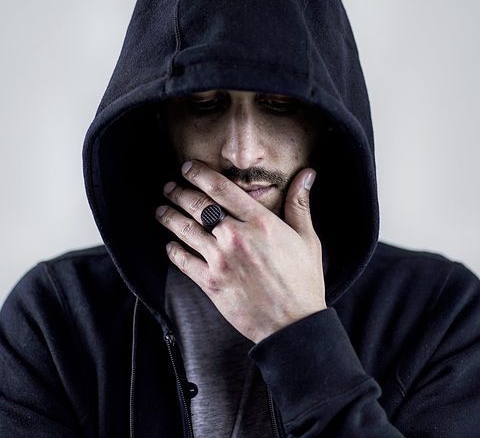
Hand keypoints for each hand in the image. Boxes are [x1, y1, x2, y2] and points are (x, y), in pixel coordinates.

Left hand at [155, 160, 325, 343]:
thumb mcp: (307, 239)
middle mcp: (236, 236)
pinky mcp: (210, 282)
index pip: (222, 189)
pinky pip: (183, 261)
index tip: (187, 167)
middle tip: (169, 187)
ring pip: (185, 230)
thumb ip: (300, 204)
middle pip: (198, 206)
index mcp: (260, 222)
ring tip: (161, 210)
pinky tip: (170, 244)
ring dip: (169, 217)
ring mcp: (220, 260)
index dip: (200, 174)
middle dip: (178, 192)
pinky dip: (173, 250)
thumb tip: (307, 173)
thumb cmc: (303, 280)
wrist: (293, 324)